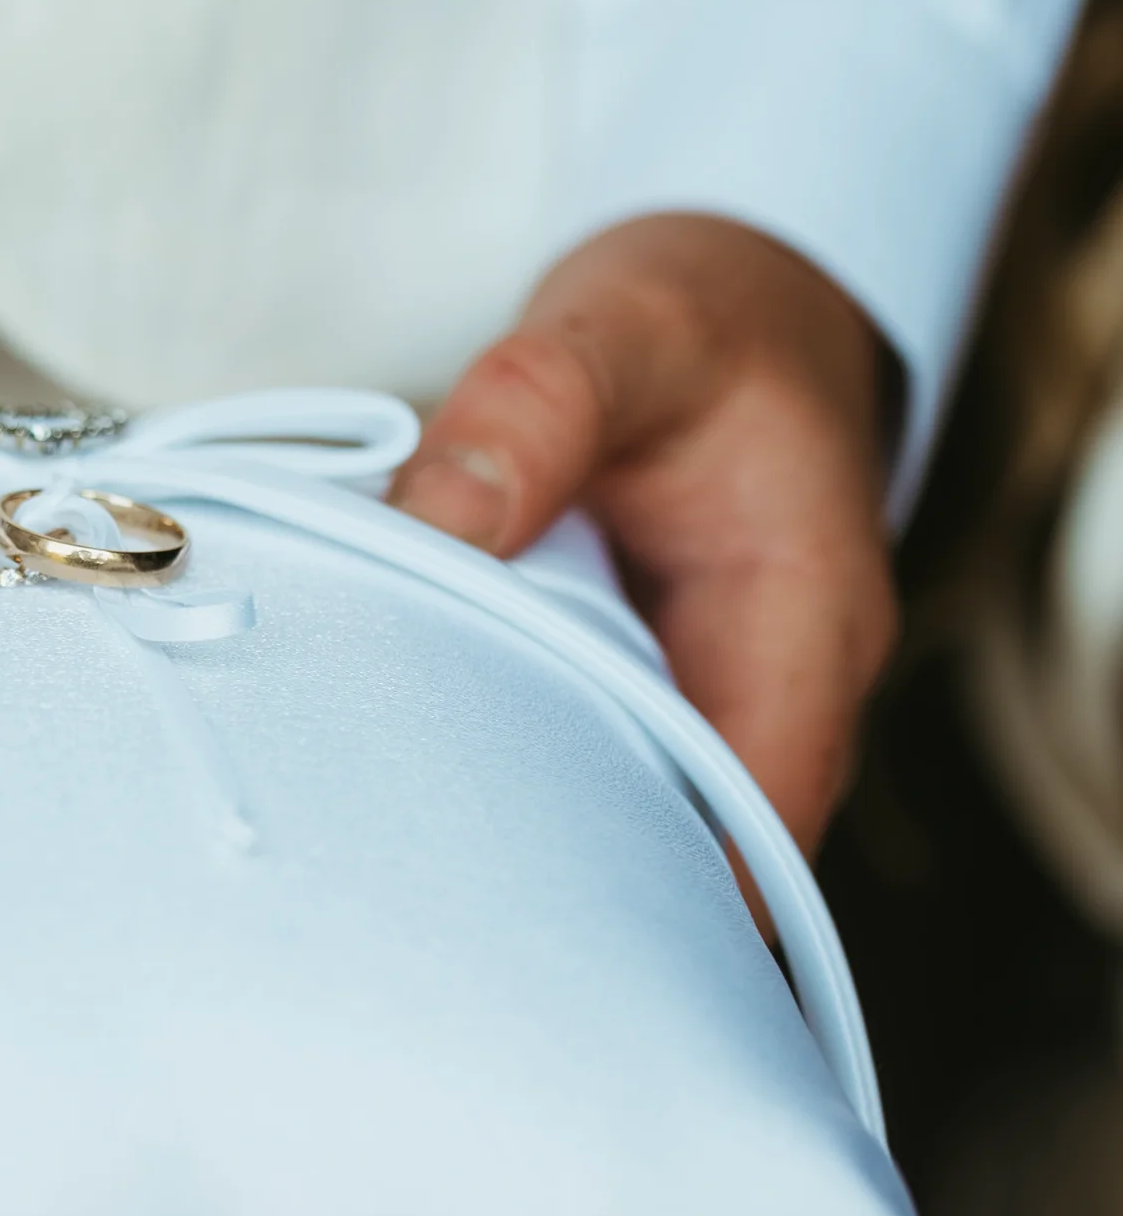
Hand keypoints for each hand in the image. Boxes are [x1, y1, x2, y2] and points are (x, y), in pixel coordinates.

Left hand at [387, 213, 897, 852]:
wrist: (742, 299)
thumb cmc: (713, 317)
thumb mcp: (625, 323)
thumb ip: (532, 406)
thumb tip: (433, 518)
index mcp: (808, 625)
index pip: (758, 822)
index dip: (655, 897)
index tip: (520, 917)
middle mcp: (781, 684)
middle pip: (695, 851)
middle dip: (570, 886)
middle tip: (419, 890)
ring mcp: (719, 691)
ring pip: (639, 813)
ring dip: (536, 828)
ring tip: (406, 845)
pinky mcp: (654, 681)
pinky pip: (595, 753)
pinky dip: (517, 758)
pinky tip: (422, 759)